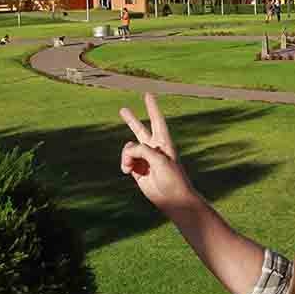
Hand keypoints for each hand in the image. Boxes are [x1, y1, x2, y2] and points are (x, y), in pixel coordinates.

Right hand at [119, 92, 195, 211]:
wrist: (172, 199)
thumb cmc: (171, 177)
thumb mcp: (158, 159)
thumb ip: (141, 150)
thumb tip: (127, 152)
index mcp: (164, 142)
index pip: (157, 120)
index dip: (152, 107)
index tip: (148, 94)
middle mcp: (153, 148)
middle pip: (139, 129)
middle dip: (131, 120)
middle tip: (122, 109)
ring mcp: (144, 159)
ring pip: (128, 148)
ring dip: (126, 156)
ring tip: (128, 167)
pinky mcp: (137, 169)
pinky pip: (125, 160)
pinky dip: (124, 164)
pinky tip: (127, 171)